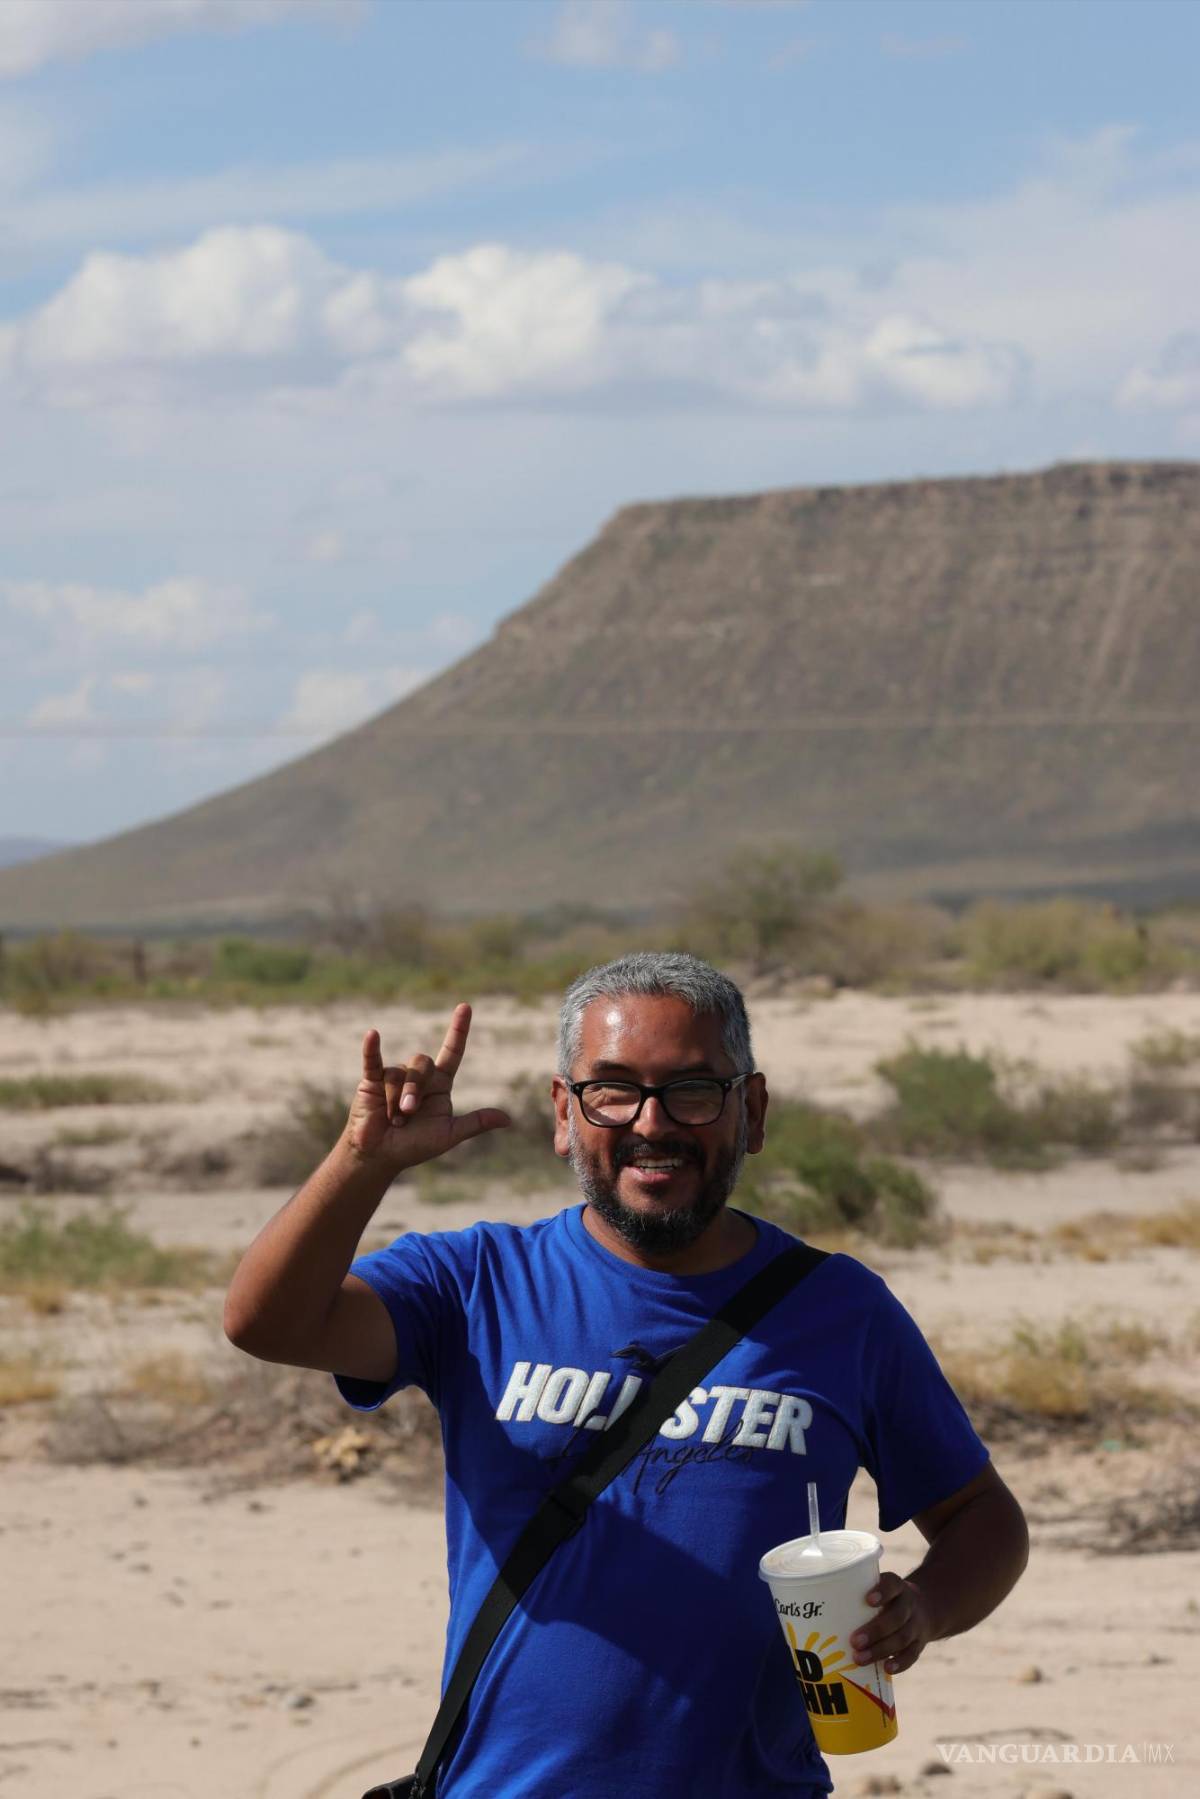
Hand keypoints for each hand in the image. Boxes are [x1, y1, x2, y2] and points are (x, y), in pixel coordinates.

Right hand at [345, 1004, 510, 1170]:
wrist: (380, 1156)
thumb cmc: (414, 1146)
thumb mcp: (448, 1135)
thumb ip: (475, 1123)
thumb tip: (508, 1120)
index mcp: (440, 1085)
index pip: (452, 1052)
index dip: (459, 1030)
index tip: (465, 1007)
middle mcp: (419, 1077)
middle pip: (422, 1064)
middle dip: (413, 1091)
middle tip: (406, 1116)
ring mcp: (395, 1076)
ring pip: (399, 1072)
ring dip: (396, 1098)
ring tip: (393, 1120)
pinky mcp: (372, 1080)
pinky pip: (373, 1060)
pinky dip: (372, 1049)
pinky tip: (373, 1035)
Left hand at [849, 1572, 934, 1675]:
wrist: (925, 1609)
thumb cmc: (886, 1600)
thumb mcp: (877, 1589)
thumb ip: (853, 1596)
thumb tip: (809, 1612)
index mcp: (897, 1586)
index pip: (892, 1584)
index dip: (882, 1591)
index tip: (867, 1600)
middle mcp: (909, 1604)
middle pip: (897, 1616)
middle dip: (876, 1630)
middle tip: (854, 1641)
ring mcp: (916, 1625)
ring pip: (903, 1637)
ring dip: (881, 1649)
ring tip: (859, 1658)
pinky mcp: (919, 1644)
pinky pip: (912, 1654)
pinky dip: (900, 1663)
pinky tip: (886, 1669)